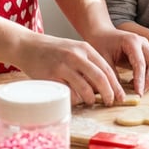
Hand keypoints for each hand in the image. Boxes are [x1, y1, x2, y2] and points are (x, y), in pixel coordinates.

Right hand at [17, 33, 131, 105]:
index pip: (106, 69)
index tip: (121, 96)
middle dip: (109, 94)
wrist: (27, 45)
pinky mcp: (51, 77)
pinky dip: (74, 100)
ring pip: (85, 89)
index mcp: (85, 49)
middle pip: (100, 79)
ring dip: (90, 99)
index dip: (116, 85)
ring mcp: (63, 66)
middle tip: (110, 102)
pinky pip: (68, 94)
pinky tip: (74, 100)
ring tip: (90, 101)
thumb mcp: (73, 49)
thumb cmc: (52, 50)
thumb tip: (104, 85)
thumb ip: (88, 62)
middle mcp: (76, 56)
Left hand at [89, 28, 148, 96]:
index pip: (140, 63)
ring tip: (138, 88)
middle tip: (139, 93)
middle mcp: (143, 42)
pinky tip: (138, 82)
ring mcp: (147, 46)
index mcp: (132, 41)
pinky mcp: (148, 52)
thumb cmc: (100, 43)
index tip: (138, 93)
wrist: (101, 33)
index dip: (140, 80)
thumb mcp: (102, 59)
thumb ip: (111, 75)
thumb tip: (119, 94)